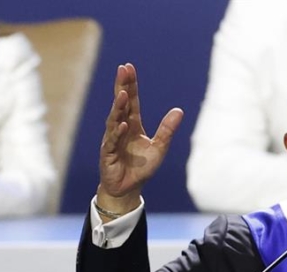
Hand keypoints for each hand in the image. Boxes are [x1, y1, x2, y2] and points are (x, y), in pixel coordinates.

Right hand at [97, 63, 182, 212]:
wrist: (129, 188)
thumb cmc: (141, 167)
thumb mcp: (159, 147)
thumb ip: (167, 129)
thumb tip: (179, 110)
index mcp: (133, 125)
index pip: (132, 101)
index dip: (131, 85)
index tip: (129, 67)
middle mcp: (121, 128)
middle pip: (121, 104)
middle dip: (122, 87)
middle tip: (122, 69)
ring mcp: (112, 139)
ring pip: (114, 119)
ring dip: (119, 107)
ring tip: (123, 94)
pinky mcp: (108, 153)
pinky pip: (112, 141)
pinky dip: (117, 132)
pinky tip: (121, 123)